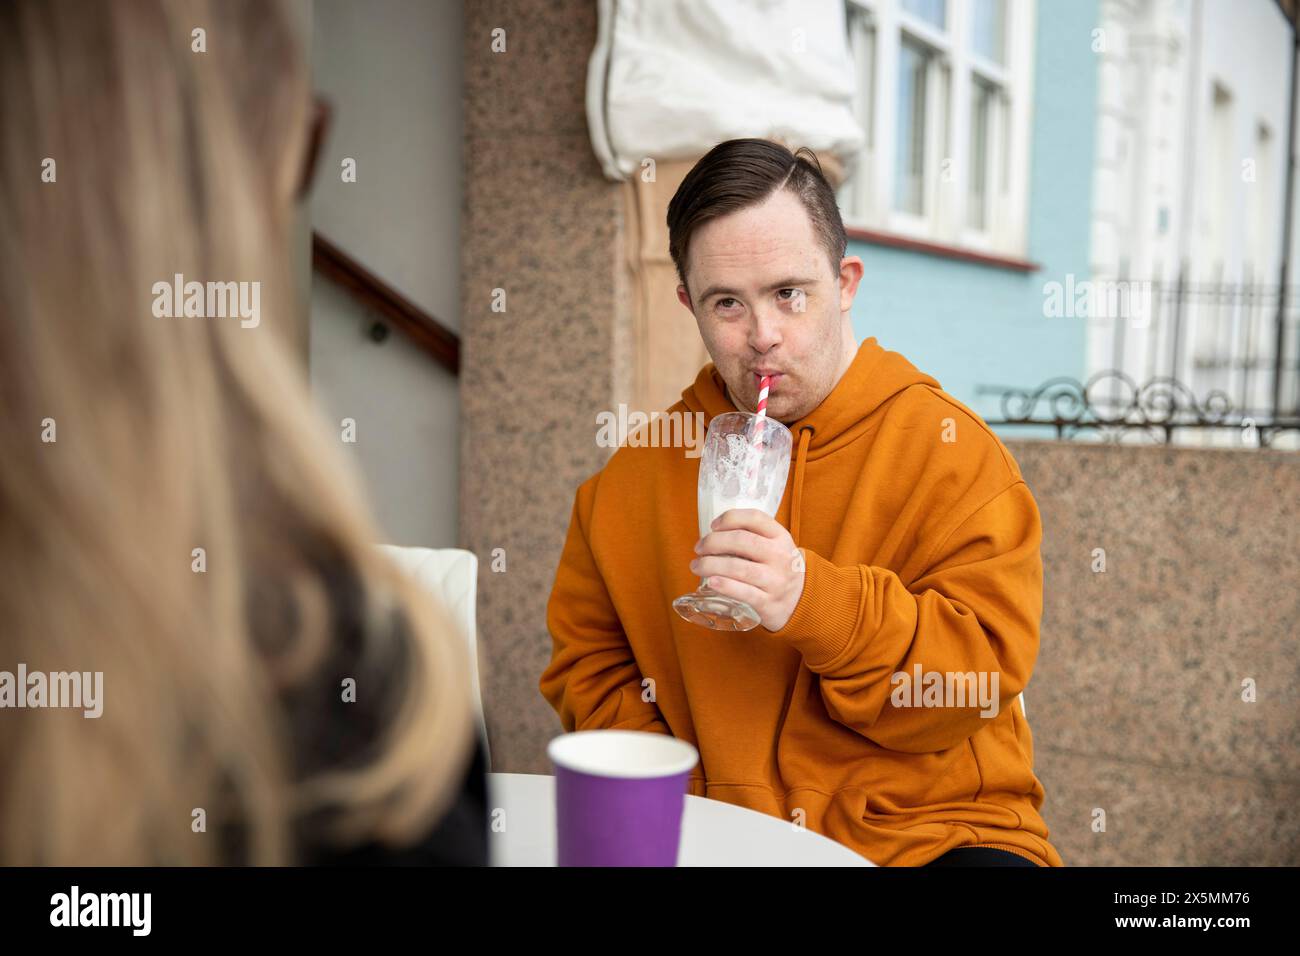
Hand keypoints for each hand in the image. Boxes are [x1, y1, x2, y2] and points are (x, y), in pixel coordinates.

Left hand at [689, 508, 804, 631]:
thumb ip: (753, 536)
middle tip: (699, 548)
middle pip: (742, 541)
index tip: (712, 525)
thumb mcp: (775, 546)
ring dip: (711, 565)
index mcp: (781, 537)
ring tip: (696, 566)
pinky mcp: (768, 603)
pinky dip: (725, 586)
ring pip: (740, 568)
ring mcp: (775, 581)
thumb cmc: (778, 568)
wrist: (802, 601)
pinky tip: (710, 582)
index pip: (755, 518)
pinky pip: (745, 593)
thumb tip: (713, 532)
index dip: (730, 518)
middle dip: (714, 542)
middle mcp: (780, 557)